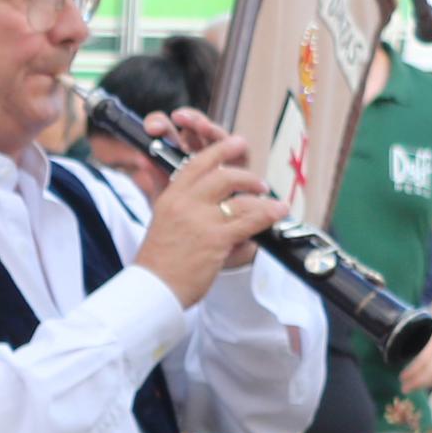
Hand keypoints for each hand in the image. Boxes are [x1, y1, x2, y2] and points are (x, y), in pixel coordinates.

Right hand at [133, 129, 274, 307]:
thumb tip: (185, 186)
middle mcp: (185, 204)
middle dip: (246, 175)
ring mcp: (201, 220)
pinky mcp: (216, 239)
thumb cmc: (158, 262)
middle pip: (222, 176)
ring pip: (240, 197)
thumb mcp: (160, 222)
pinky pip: (251, 220)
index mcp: (171, 198)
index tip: (236, 143)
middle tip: (258, 182)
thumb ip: (174, 202)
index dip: (220, 151)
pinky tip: (278, 212)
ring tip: (271, 202)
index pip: (197, 164)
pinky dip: (269, 214)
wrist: (153, 289)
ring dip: (261, 197)